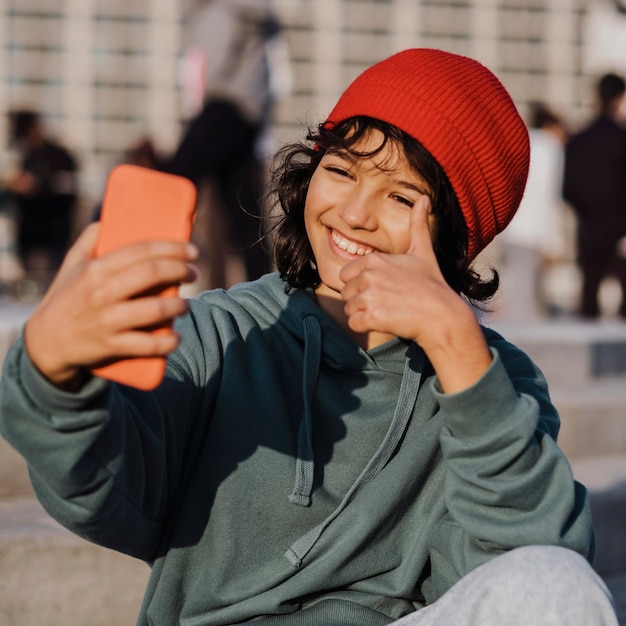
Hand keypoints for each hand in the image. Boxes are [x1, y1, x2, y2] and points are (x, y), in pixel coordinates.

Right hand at [24, 223, 197, 390]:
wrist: (46, 343)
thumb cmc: (65, 298)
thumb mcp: (71, 265)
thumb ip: (89, 240)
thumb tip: (110, 219)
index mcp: (94, 269)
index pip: (140, 251)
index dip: (171, 248)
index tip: (192, 250)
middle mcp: (101, 293)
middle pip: (151, 274)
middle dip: (180, 270)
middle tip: (194, 273)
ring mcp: (107, 321)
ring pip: (154, 310)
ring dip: (178, 306)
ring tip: (186, 305)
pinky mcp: (110, 346)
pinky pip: (146, 345)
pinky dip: (166, 342)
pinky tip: (176, 337)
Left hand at [339, 196, 491, 392]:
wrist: (442, 316)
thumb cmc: (432, 285)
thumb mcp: (423, 251)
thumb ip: (418, 224)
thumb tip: (425, 197)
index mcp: (374, 260)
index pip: (346, 274)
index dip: (361, 284)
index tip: (383, 289)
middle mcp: (369, 275)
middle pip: (346, 293)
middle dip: (361, 300)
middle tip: (387, 302)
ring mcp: (369, 296)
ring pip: (349, 309)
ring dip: (364, 314)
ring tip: (388, 312)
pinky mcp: (372, 317)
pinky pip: (354, 323)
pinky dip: (365, 326)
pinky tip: (384, 322)